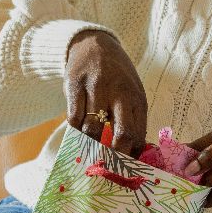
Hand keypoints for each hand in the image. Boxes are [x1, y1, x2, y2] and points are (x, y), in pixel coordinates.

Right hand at [65, 30, 146, 154]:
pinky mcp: (74, 85)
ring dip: (90, 144)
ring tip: (89, 149)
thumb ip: (134, 121)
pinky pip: (73, 118)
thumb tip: (135, 154)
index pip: (138, 135)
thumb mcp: (132, 94)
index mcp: (137, 98)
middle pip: (122, 134)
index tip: (123, 168)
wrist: (94, 44)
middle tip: (106, 166)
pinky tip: (78, 131)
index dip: (131, 156)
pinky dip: (75, 130)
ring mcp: (96, 87)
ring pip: (93, 129)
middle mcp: (119, 92)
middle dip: (114, 156)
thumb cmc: (117, 77)